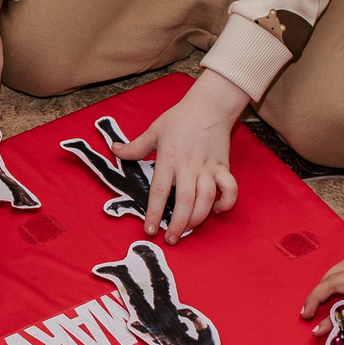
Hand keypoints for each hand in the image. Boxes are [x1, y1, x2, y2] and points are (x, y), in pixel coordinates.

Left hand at [116, 71, 246, 243]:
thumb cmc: (180, 118)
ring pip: (206, 198)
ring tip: (188, 230)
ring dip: (199, 217)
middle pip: (184, 200)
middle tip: (171, 239)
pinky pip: (230, 188)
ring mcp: (208, 167)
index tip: (149, 230)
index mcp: (169, 159)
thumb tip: (114, 150)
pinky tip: (217, 210)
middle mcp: (189, 166)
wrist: (210, 104)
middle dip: (178, 224)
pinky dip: (226, 201)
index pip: (159, 191)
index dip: (153, 212)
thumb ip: (134, 146)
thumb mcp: (154, 130)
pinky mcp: (223, 166)